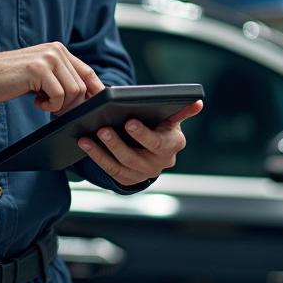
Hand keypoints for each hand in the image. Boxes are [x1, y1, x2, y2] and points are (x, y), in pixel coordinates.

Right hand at [0, 42, 105, 114]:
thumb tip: (85, 97)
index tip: (97, 106)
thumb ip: (60, 78)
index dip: (96, 90)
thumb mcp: (40, 75)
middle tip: (54, 108)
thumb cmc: (9, 79)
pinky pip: (59, 96)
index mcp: (58, 50)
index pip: (88, 72)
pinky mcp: (38, 69)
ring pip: (73, 91)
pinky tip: (36, 102)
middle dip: (72, 104)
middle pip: (82, 85)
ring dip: (60, 105)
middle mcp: (56, 51)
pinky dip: (50, 106)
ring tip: (43, 104)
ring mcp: (48, 58)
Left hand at [76, 100, 203, 187]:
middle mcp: (161, 162)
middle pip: (136, 156)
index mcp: (173, 143)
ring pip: (121, 165)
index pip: (158, 142)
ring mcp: (144, 173)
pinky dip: (96, 156)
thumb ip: (180, 109)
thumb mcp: (170, 117)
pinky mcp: (129, 179)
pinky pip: (110, 170)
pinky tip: (84, 143)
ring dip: (103, 150)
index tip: (129, 121)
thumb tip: (198, 102)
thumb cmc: (159, 124)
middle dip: (118, 143)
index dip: (143, 134)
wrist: (153, 147)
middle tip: (103, 129)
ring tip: (87, 136)